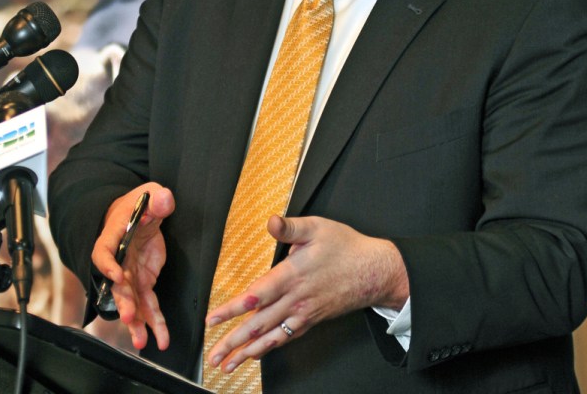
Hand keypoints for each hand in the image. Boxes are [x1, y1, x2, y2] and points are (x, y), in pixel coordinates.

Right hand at [91, 182, 174, 349]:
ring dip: (137, 321)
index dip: (108, 265)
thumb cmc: (141, 202)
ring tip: (142, 341)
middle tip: (129, 317)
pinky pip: (148, 304)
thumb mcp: (151, 193)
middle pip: (117, 284)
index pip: (104, 252)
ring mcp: (131, 274)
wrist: (139, 212)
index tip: (115, 275)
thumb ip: (158, 198)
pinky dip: (154, 321)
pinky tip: (160, 339)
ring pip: (132, 301)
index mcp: (115, 236)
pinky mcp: (144, 281)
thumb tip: (164, 200)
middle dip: (124, 301)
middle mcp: (119, 260)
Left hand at [205, 214, 408, 373]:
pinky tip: (255, 355)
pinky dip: (268, 348)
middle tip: (211, 355)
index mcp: (292, 275)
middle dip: (232, 341)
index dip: (232, 309)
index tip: (212, 319)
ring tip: (225, 364)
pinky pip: (285, 338)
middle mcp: (295, 299)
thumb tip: (271, 221)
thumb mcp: (318, 228)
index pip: (256, 295)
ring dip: (245, 352)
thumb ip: (291, 227)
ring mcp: (303, 313)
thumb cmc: (345, 247)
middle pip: (258, 324)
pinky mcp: (311, 320)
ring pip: (270, 337)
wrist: (375, 271)